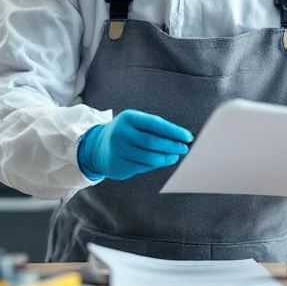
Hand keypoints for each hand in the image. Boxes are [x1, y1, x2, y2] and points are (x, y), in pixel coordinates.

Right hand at [78, 110, 192, 180]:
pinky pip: (144, 166)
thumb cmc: (125, 132)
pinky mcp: (121, 166)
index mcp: (129, 118)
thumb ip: (155, 128)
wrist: (98, 147)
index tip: (187, 136)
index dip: (174, 131)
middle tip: (184, 148)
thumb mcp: (135, 122)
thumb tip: (180, 137)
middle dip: (172, 146)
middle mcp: (122, 134)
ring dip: (166, 158)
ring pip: (149, 157)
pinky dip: (156, 164)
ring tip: (175, 156)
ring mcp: (120, 151)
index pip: (156, 124)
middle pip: (153, 142)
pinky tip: (163, 161)